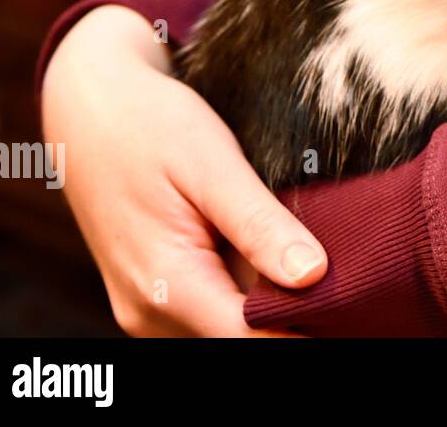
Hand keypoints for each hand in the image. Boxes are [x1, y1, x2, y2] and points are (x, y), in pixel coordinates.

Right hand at [42, 5, 326, 335]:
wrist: (88, 108)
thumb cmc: (150, 124)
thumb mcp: (211, 163)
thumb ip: (258, 225)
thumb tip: (313, 276)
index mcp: (165, 284)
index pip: (254, 339)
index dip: (311, 324)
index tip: (358, 295)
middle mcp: (150, 313)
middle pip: (244, 338)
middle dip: (298, 312)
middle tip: (348, 267)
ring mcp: (147, 309)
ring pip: (230, 328)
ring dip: (273, 302)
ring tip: (312, 250)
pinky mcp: (153, 296)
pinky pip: (212, 310)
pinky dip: (248, 290)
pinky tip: (276, 251)